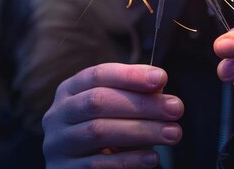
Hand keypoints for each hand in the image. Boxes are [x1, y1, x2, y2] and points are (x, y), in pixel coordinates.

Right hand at [42, 63, 183, 168]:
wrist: (79, 167)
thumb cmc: (102, 128)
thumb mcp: (114, 107)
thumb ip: (134, 93)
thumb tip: (159, 83)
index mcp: (70, 90)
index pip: (98, 74)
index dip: (130, 75)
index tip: (162, 78)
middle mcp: (58, 114)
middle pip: (99, 101)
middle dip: (142, 104)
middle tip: (176, 109)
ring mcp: (58, 143)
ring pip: (99, 131)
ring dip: (142, 131)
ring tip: (172, 133)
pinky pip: (98, 164)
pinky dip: (129, 160)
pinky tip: (152, 157)